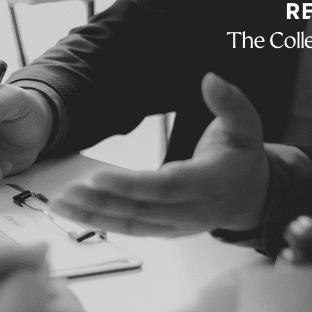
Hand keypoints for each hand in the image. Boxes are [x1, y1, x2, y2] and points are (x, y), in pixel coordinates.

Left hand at [51, 72, 269, 235]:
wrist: (252, 198)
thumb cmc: (243, 158)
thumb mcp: (246, 125)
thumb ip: (230, 102)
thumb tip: (210, 79)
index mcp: (210, 184)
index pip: (166, 187)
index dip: (131, 185)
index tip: (98, 176)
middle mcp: (191, 211)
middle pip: (140, 210)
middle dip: (101, 202)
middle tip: (67, 191)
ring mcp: (175, 226)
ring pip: (129, 224)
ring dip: (92, 216)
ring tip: (60, 203)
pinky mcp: (163, 231)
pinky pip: (128, 229)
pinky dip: (99, 222)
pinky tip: (73, 212)